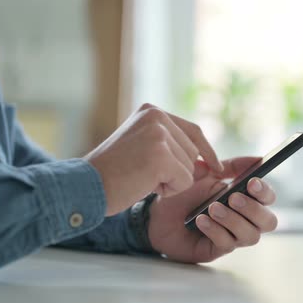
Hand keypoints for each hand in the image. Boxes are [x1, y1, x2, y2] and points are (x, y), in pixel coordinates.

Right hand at [85, 104, 223, 215]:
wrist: (85, 186)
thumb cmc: (112, 174)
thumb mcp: (144, 152)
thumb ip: (173, 151)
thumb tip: (210, 165)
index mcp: (151, 111)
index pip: (192, 131)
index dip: (206, 152)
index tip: (217, 167)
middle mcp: (157, 116)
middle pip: (193, 151)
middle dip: (177, 171)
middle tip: (144, 175)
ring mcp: (159, 134)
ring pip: (190, 168)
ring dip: (171, 182)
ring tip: (141, 178)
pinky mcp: (161, 154)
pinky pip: (185, 180)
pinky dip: (169, 190)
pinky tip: (144, 185)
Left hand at [148, 157, 277, 262]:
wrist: (159, 213)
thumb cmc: (186, 193)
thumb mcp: (208, 173)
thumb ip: (232, 166)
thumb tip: (258, 159)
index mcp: (246, 200)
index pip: (268, 198)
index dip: (265, 192)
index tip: (252, 183)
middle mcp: (245, 220)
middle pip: (268, 222)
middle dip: (253, 209)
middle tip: (233, 198)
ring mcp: (233, 237)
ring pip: (250, 236)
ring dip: (233, 220)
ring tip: (212, 208)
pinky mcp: (217, 250)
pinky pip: (226, 244)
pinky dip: (215, 230)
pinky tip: (201, 220)